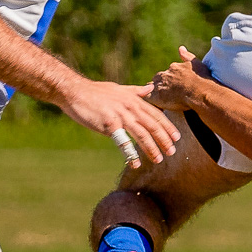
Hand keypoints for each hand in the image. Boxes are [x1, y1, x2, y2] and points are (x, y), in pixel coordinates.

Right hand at [60, 78, 179, 167]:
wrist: (74, 91)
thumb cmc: (96, 91)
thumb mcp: (119, 88)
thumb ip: (136, 91)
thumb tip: (150, 88)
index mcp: (134, 100)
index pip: (156, 115)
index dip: (168, 127)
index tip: (177, 138)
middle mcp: (130, 107)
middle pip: (153, 125)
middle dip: (164, 139)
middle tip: (173, 152)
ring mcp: (120, 115)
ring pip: (142, 133)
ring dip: (152, 148)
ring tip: (159, 159)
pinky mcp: (109, 124)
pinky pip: (123, 141)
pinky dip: (131, 153)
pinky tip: (136, 163)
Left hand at [146, 47, 210, 110]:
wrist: (199, 91)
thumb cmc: (201, 79)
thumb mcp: (196, 64)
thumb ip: (187, 56)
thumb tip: (181, 48)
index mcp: (174, 68)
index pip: (167, 73)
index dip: (170, 80)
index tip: (174, 87)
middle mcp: (165, 75)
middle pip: (158, 79)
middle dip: (161, 85)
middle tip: (168, 95)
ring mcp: (159, 85)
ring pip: (151, 88)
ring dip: (154, 93)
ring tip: (161, 101)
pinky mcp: (155, 96)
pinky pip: (147, 97)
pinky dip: (149, 100)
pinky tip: (154, 105)